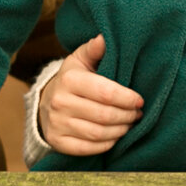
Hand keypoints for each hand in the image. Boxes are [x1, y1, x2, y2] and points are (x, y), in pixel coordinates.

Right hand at [40, 35, 142, 156]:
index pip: (106, 93)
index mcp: (69, 80)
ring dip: (120, 130)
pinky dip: (106, 144)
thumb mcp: (80, 60)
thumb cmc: (72, 79)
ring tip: (129, 124)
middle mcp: (60, 102)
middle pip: (105, 115)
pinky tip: (115, 136)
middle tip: (137, 114)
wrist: (46, 102)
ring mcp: (57, 124)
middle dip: (127, 116)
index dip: (127, 98)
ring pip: (98, 133)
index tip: (140, 100)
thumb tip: (104, 38)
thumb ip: (94, 50)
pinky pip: (88, 148)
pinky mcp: (58, 141)